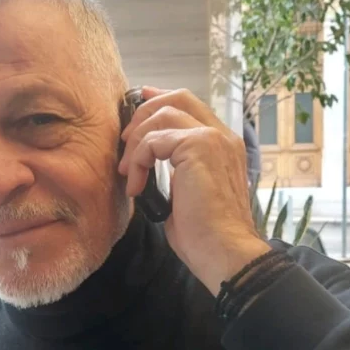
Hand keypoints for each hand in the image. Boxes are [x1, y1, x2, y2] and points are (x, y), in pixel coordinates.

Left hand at [118, 87, 271, 295]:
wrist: (224, 252)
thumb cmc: (206, 234)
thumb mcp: (188, 193)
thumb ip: (176, 171)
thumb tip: (149, 165)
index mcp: (224, 145)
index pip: (192, 106)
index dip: (161, 99)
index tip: (138, 102)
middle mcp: (222, 136)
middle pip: (179, 97)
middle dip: (145, 111)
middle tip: (125, 138)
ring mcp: (212, 138)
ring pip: (163, 115)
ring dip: (137, 141)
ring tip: (127, 171)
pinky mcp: (198, 147)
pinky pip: (153, 141)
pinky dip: (138, 162)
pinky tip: (136, 188)